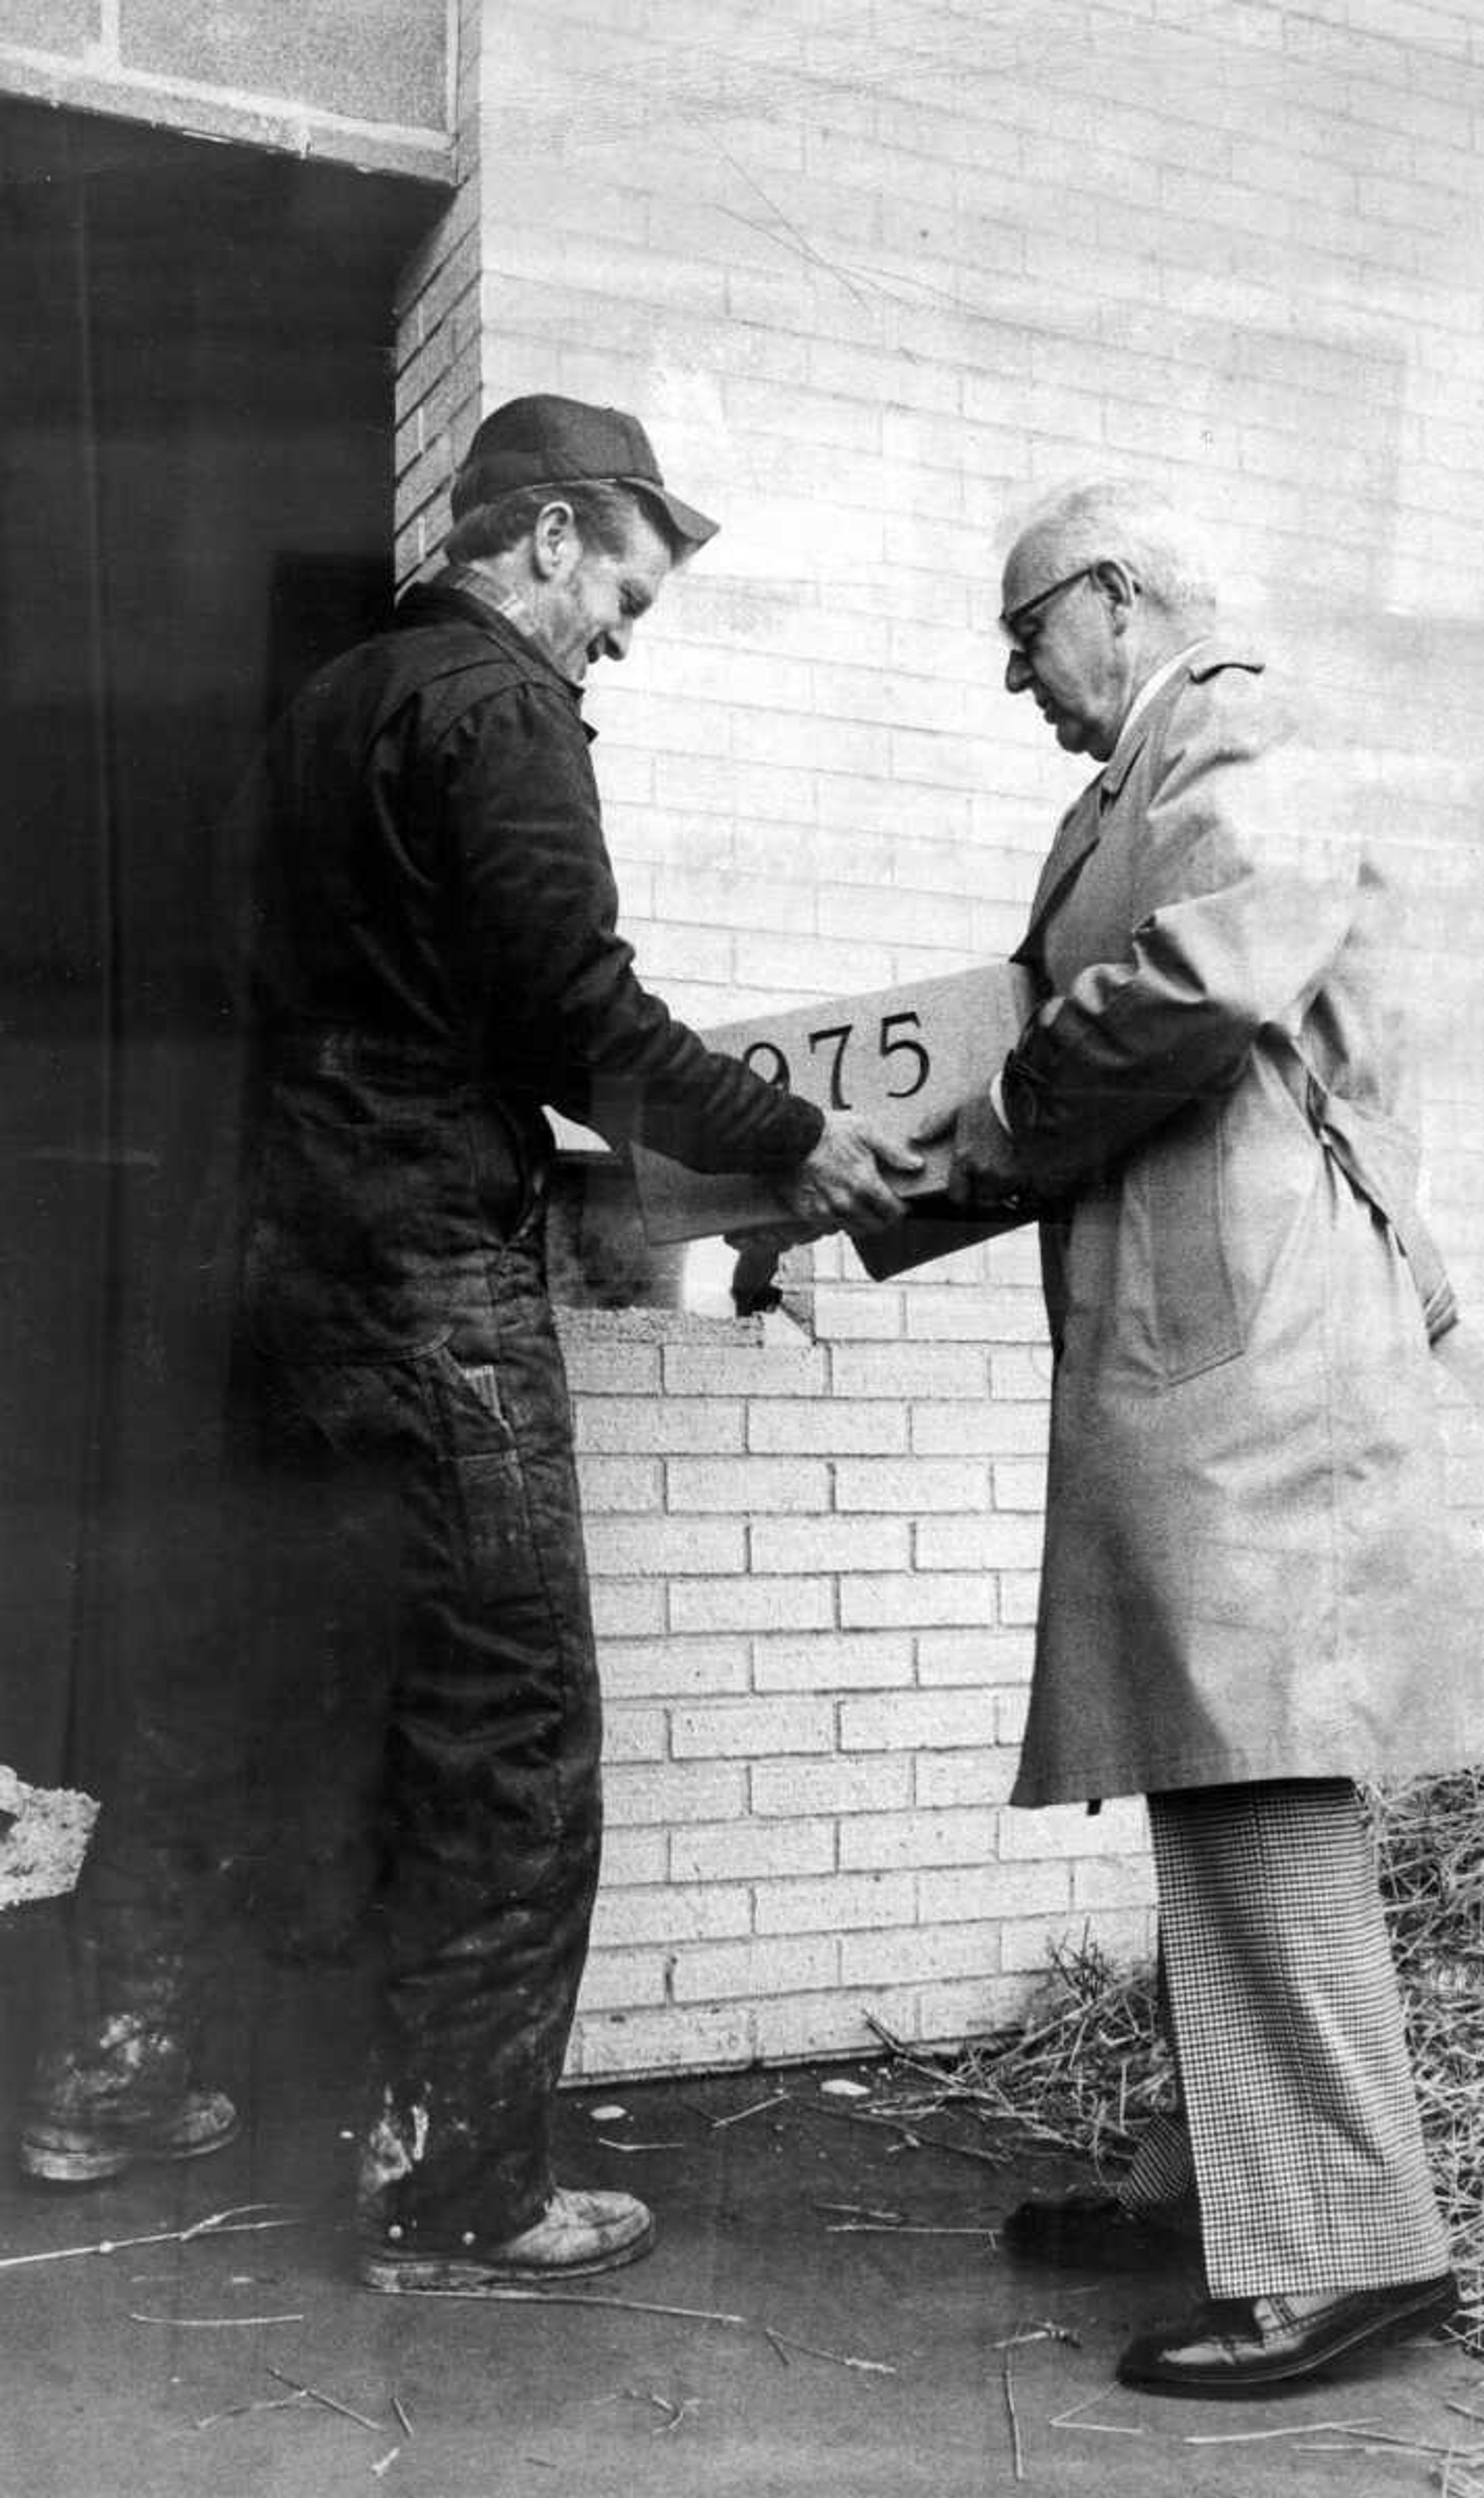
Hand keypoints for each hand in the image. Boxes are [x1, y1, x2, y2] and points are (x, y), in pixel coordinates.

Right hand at [779, 1111, 921, 1237]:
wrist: (789, 1135)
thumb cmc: (828, 1131)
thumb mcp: (866, 1131)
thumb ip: (894, 1152)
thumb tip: (916, 1165)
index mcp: (864, 1184)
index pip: (893, 1212)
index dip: (900, 1209)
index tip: (900, 1204)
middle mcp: (847, 1203)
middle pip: (875, 1226)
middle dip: (883, 1219)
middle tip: (882, 1208)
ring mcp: (826, 1210)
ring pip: (854, 1229)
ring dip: (862, 1222)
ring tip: (862, 1207)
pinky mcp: (809, 1212)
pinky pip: (830, 1226)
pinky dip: (838, 1220)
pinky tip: (839, 1205)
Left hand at [912, 1089, 1028, 1211]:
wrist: (1020, 1098)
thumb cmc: (990, 1102)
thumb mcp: (958, 1109)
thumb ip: (936, 1124)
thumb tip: (916, 1137)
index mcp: (964, 1158)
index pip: (958, 1196)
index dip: (962, 1195)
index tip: (966, 1189)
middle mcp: (983, 1170)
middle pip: (981, 1199)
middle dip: (983, 1193)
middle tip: (987, 1179)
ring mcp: (1004, 1173)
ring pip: (1000, 1195)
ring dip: (1000, 1189)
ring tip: (1002, 1171)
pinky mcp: (1023, 1171)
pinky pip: (1017, 1187)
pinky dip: (1015, 1182)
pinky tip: (1015, 1167)